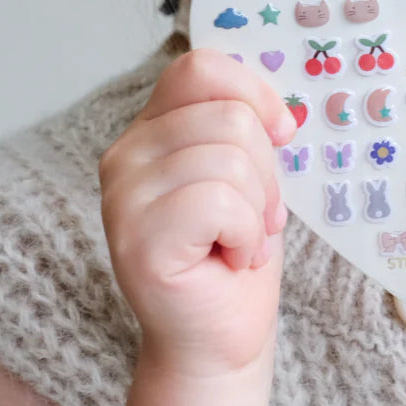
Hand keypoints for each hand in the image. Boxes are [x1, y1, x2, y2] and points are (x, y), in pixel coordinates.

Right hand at [99, 48, 297, 379]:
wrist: (220, 338)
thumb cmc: (236, 251)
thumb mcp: (246, 170)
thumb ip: (242, 127)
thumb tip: (275, 111)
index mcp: (150, 128)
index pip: (200, 68)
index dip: (253, 91)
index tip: (282, 130)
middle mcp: (124, 154)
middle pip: (230, 116)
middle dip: (266, 170)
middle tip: (253, 218)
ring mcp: (123, 196)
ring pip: (230, 157)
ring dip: (256, 208)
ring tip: (239, 241)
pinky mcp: (136, 238)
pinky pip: (220, 201)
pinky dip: (246, 233)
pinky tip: (229, 258)